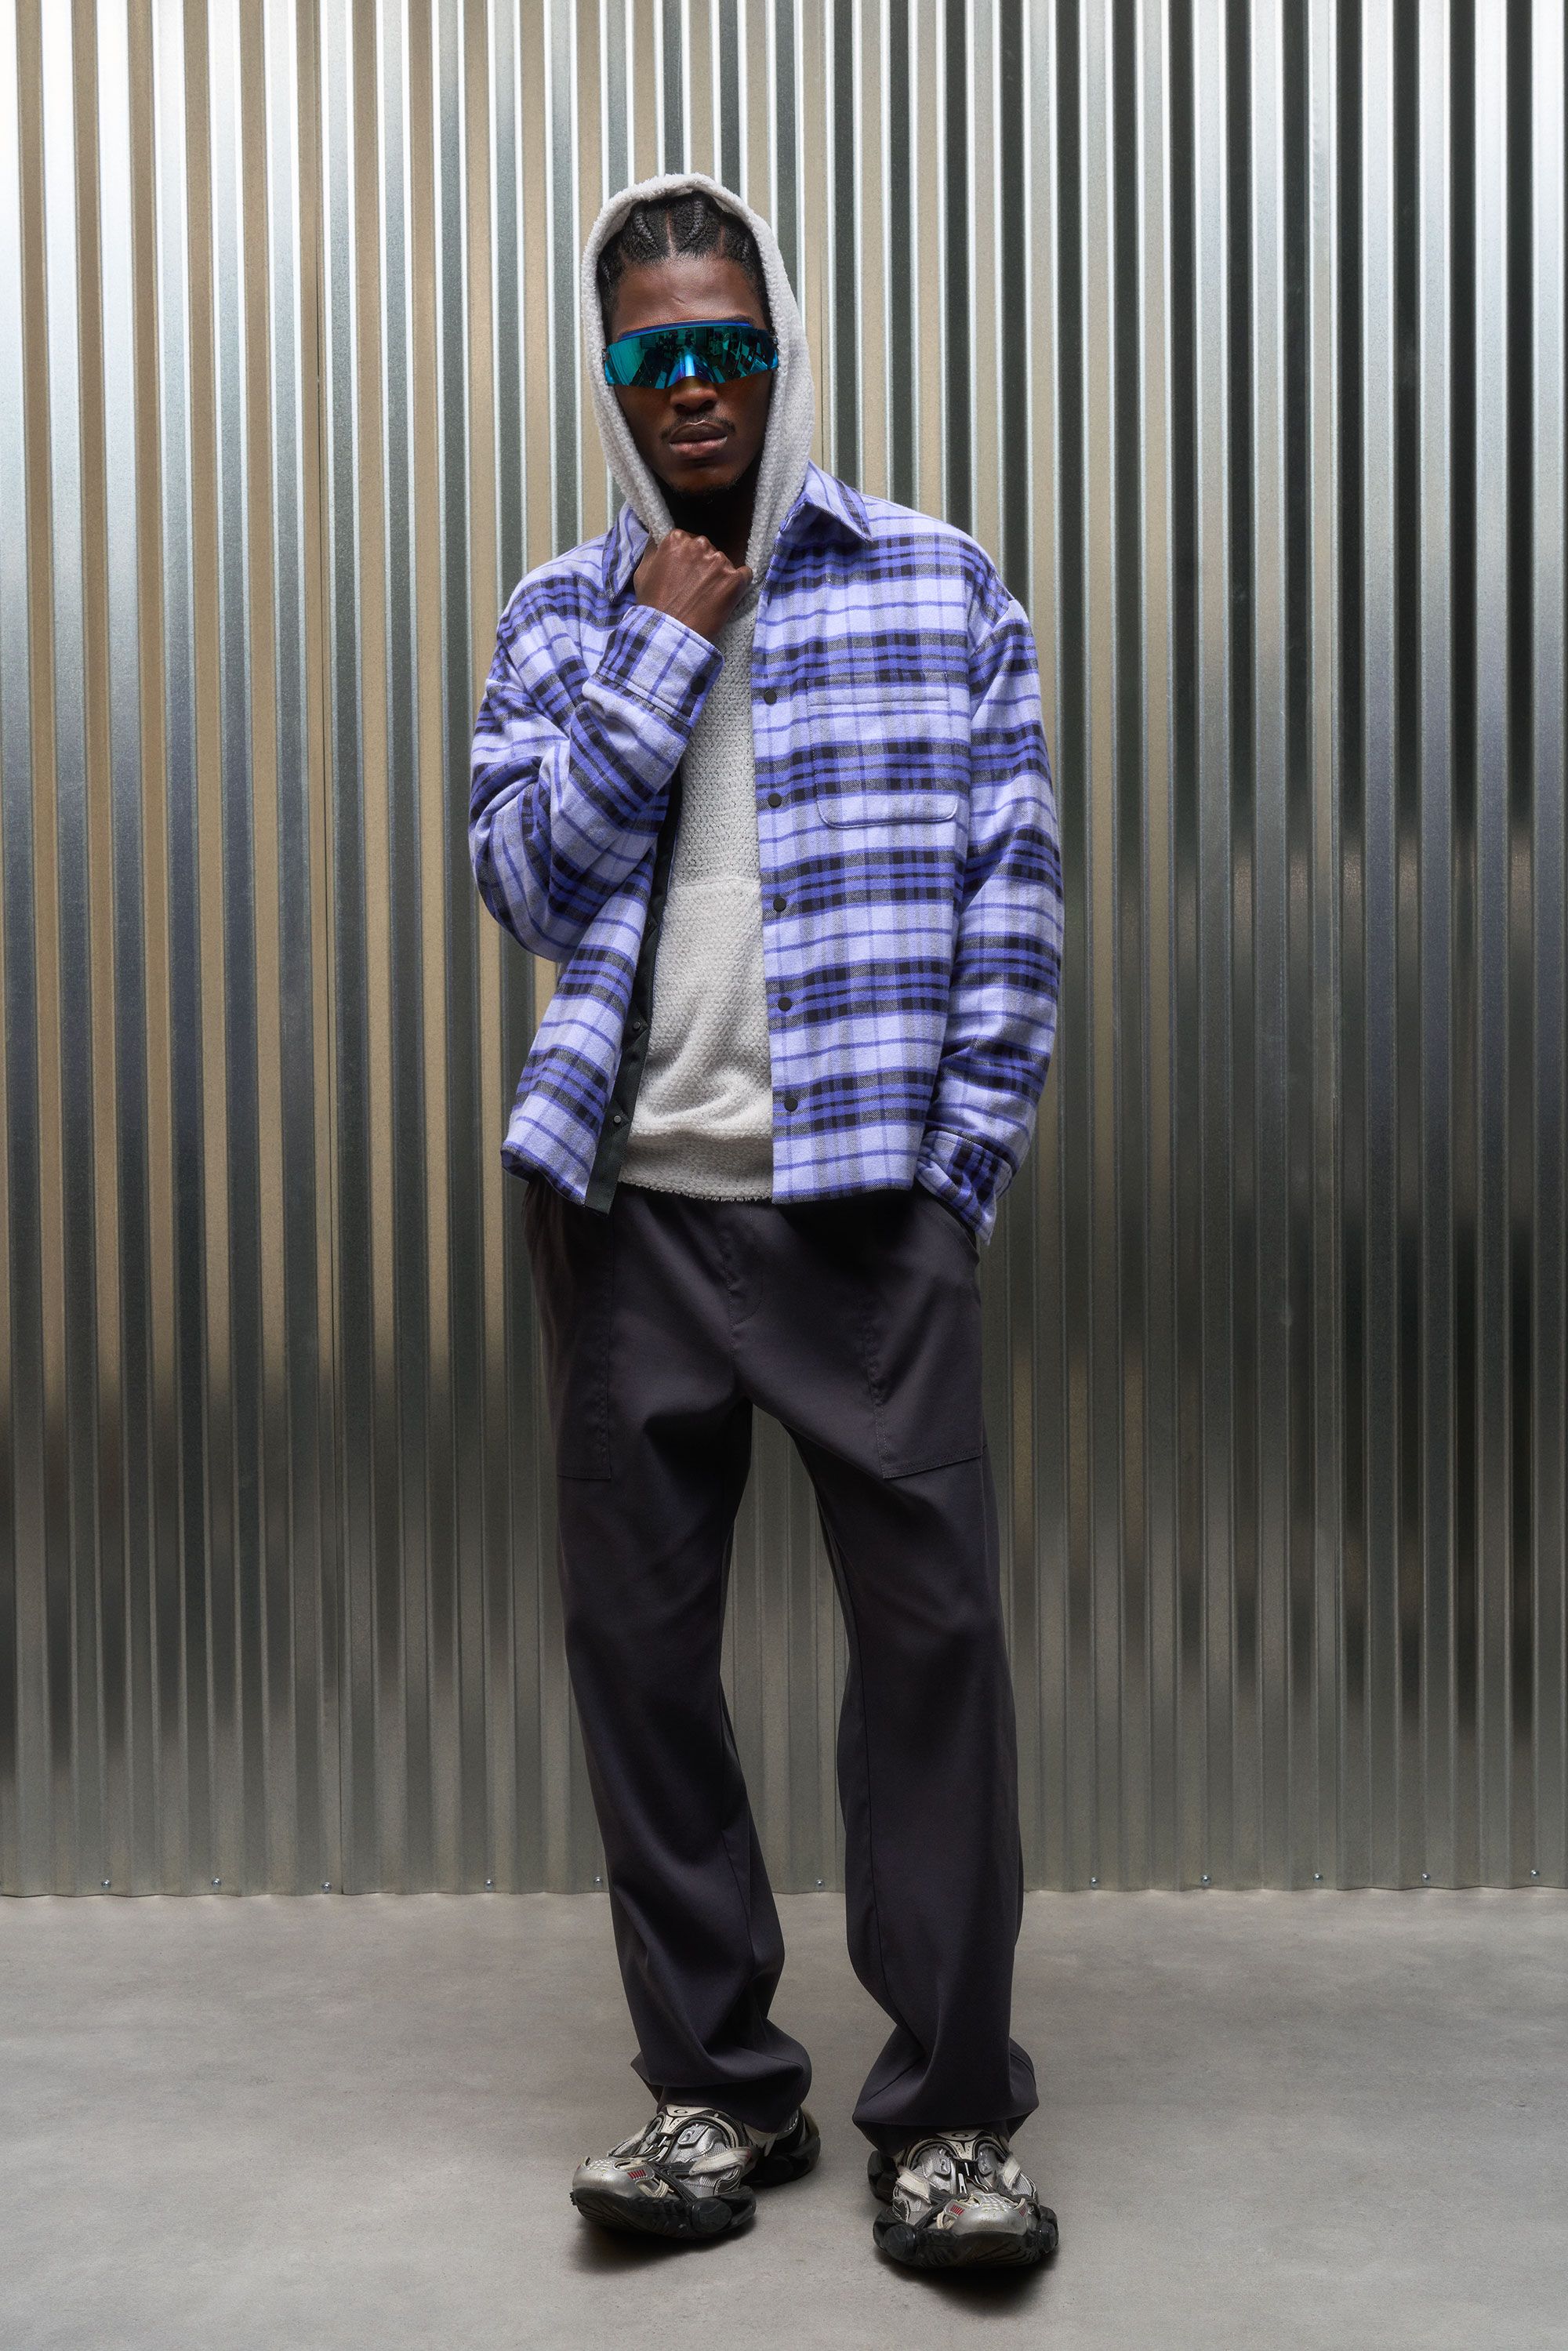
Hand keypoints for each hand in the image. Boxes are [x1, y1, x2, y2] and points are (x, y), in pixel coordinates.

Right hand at [632, 529, 751, 643]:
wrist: (669, 634)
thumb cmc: (653, 606)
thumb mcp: (642, 573)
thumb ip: (654, 551)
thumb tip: (661, 541)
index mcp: (676, 539)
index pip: (687, 540)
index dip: (687, 559)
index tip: (684, 574)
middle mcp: (699, 544)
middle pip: (707, 550)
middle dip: (703, 566)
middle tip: (694, 588)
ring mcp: (719, 561)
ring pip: (724, 563)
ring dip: (719, 577)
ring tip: (706, 598)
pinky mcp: (735, 579)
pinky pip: (745, 575)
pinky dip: (739, 584)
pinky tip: (727, 597)